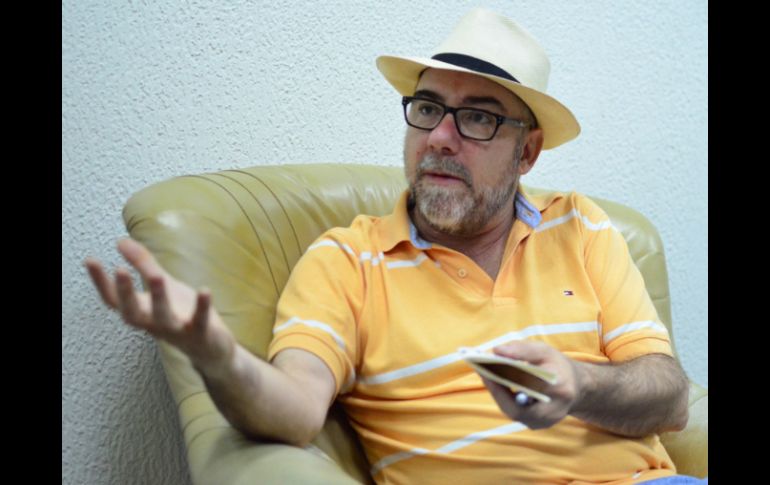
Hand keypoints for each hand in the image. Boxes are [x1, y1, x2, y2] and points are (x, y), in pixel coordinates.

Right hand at [84, 238, 235, 372]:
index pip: (114, 300)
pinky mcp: (200, 333)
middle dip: (126, 293)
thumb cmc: (179, 313)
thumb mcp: (161, 285)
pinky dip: (202, 307)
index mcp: (142, 311)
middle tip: (120, 270)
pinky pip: (200, 321)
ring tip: (157, 276)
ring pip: (164, 317)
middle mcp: (153, 323)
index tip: (91, 260)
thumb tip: (121, 241)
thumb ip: (143, 264)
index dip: (101, 283)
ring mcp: (176, 330)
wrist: (208, 348)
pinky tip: (204, 290)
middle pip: (133, 313)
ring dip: (159, 297)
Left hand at [482, 341, 581, 429]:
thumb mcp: (544, 351)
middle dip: (496, 388)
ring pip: (513, 411)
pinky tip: (498, 384)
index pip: (527, 385)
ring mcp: (545, 422)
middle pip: (517, 407)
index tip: (485, 365)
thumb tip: (496, 351)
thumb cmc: (557, 366)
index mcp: (559, 387)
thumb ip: (521, 349)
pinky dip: (504, 398)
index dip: (504, 377)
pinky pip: (515, 413)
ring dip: (498, 393)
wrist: (575, 387)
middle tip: (482, 371)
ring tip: (487, 374)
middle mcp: (554, 410)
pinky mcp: (537, 425)